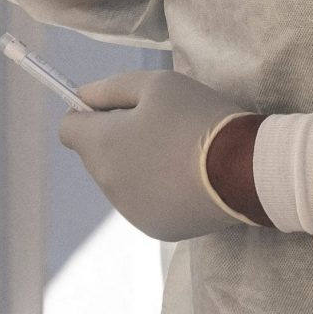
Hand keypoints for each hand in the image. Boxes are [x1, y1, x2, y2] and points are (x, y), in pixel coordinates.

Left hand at [59, 69, 257, 241]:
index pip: (68, 129)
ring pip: (121, 181)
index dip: (87, 114)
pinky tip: (189, 180)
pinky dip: (158, 191)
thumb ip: (110, 89)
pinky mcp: (155, 228)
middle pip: (96, 156)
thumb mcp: (155, 85)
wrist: (244, 170)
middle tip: (160, 127)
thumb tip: (81, 98)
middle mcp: (107, 183)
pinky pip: (145, 203)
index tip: (117, 108)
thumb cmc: (197, 118)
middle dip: (117, 139)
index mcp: (100, 146)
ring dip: (137, 166)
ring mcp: (130, 211)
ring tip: (179, 154)